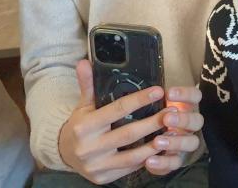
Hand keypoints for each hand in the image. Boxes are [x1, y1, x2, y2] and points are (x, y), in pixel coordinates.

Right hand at [58, 60, 165, 183]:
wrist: (64, 154)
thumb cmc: (80, 126)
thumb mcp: (83, 105)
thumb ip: (88, 85)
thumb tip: (85, 61)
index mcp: (85, 126)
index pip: (117, 110)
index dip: (139, 100)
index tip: (159, 91)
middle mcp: (89, 147)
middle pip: (128, 133)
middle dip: (153, 123)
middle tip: (173, 112)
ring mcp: (96, 165)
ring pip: (132, 155)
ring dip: (155, 144)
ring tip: (173, 131)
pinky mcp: (103, 178)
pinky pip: (129, 169)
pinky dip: (147, 159)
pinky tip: (161, 149)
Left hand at [144, 86, 203, 175]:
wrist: (144, 145)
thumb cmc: (151, 118)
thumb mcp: (154, 107)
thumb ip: (156, 101)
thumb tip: (151, 91)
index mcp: (187, 108)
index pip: (195, 97)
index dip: (186, 94)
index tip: (168, 93)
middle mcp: (190, 126)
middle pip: (197, 121)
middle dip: (183, 119)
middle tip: (166, 118)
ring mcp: (186, 143)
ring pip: (192, 143)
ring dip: (176, 142)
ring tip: (157, 141)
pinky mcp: (177, 160)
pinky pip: (176, 163)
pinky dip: (163, 162)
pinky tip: (149, 160)